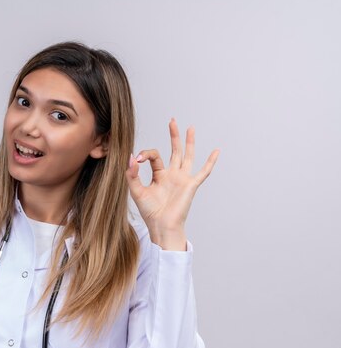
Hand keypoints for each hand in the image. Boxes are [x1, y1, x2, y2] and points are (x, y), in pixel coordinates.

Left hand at [126, 118, 218, 249]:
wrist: (161, 226)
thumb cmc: (150, 212)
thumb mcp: (136, 191)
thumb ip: (132, 174)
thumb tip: (131, 157)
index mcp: (159, 175)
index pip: (154, 156)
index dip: (145, 154)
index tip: (137, 160)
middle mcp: (172, 175)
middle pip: (174, 151)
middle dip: (173, 136)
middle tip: (172, 120)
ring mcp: (182, 179)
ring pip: (187, 156)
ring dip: (189, 142)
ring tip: (190, 128)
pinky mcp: (191, 185)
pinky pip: (203, 172)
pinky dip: (210, 162)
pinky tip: (216, 151)